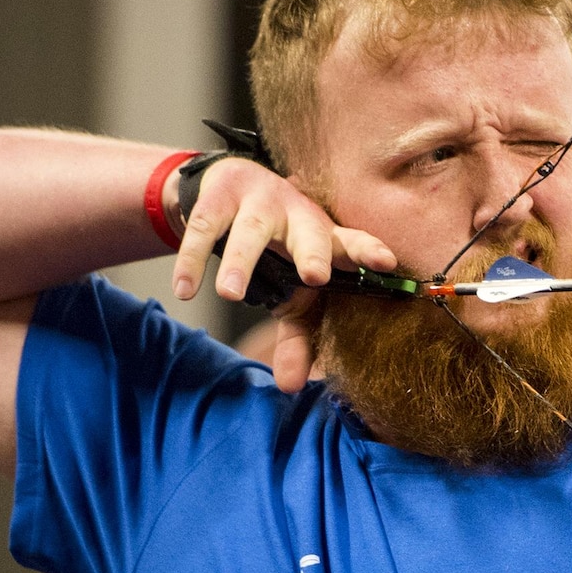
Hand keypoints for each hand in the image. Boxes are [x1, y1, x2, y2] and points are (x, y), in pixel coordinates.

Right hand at [170, 159, 394, 392]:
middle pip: (311, 233)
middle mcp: (298, 214)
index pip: (353, 244)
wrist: (227, 185)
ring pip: (251, 232)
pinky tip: (185, 289)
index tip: (387, 263)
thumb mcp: (289, 289)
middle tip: (315, 277)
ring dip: (240, 263)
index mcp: (325, 236)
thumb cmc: (275, 247)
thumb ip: (296, 337)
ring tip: (230, 295)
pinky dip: (191, 260)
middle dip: (314, 253)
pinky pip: (203, 229)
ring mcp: (258, 201)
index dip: (369, 252)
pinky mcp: (218, 197)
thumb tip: (291, 387)